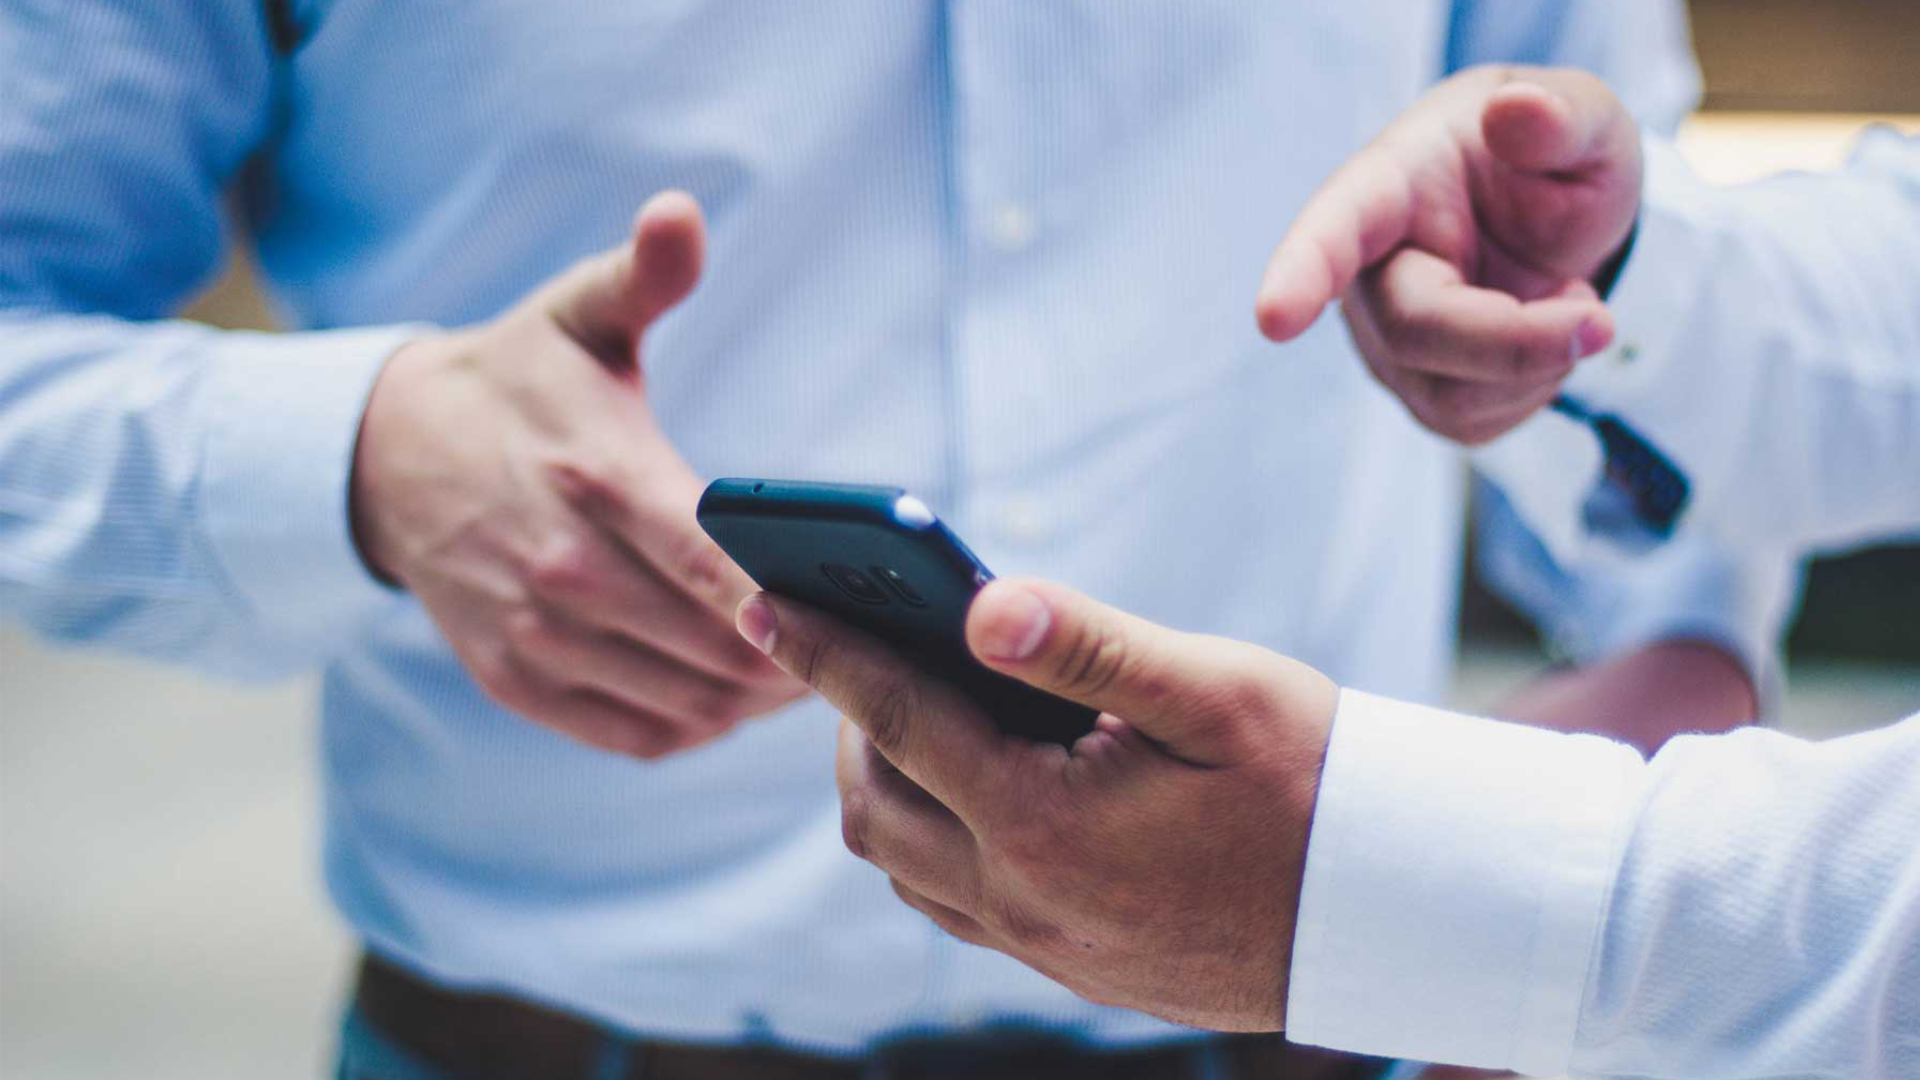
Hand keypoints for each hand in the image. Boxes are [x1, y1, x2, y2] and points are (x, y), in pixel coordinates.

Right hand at [350, 191, 803, 757]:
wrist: (387, 456)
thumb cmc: (516, 382)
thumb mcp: (576, 313)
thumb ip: (643, 274)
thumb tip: (680, 214)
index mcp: (597, 477)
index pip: (715, 564)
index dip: (791, 603)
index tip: (857, 613)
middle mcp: (563, 568)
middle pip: (716, 648)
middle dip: (800, 657)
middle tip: (861, 647)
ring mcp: (536, 634)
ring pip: (686, 702)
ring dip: (757, 701)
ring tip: (814, 674)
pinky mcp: (517, 679)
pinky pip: (635, 734)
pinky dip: (698, 726)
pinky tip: (734, 699)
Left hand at [735, 578, 1338, 1031]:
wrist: (1392, 908)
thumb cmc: (1313, 779)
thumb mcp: (1212, 691)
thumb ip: (1088, 643)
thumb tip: (980, 602)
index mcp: (1045, 824)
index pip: (896, 720)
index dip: (822, 653)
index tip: (759, 600)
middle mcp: (1023, 900)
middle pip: (875, 806)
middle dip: (846, 721)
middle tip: (860, 646)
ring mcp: (1042, 946)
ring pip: (904, 865)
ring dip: (886, 784)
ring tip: (910, 708)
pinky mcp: (1069, 968)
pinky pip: (953, 903)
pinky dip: (932, 836)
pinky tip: (973, 784)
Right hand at [1257, 65, 1642, 444]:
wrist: (1556, 220)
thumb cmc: (1552, 160)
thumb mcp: (1585, 122)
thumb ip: (1561, 116)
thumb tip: (1517, 112)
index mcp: (1390, 185)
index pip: (1334, 229)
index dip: (1301, 273)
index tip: (1275, 318)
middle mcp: (1367, 271)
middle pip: (1414, 332)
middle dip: (1515, 342)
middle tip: (1600, 321)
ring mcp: (1385, 341)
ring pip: (1449, 393)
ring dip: (1539, 363)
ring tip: (1570, 299)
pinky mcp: (1419, 393)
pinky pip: (1475, 422)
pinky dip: (1537, 388)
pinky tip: (1544, 337)